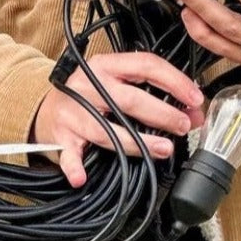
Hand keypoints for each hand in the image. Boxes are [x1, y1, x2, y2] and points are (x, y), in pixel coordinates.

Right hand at [32, 51, 205, 186]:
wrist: (46, 106)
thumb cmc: (90, 93)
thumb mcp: (117, 82)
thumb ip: (152, 92)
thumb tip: (193, 110)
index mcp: (106, 64)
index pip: (146, 65)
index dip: (174, 81)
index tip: (194, 98)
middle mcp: (89, 84)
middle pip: (130, 98)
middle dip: (163, 113)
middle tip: (184, 125)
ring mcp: (74, 110)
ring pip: (108, 129)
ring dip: (139, 141)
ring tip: (163, 148)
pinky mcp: (61, 135)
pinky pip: (68, 153)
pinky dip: (74, 165)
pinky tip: (82, 177)